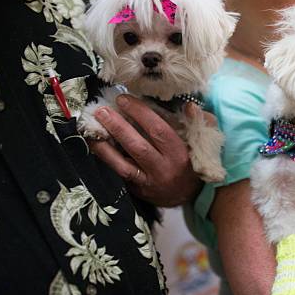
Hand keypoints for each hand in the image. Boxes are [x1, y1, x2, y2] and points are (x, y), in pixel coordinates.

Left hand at [89, 94, 209, 206]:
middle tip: (101, 110)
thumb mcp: (203, 140)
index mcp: (180, 154)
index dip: (140, 113)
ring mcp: (149, 182)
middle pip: (138, 146)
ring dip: (105, 146)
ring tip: (91, 129)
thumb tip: (189, 106)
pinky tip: (96, 146)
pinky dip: (106, 160)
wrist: (192, 194)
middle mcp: (164, 169)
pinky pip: (119, 175)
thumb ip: (198, 122)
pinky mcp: (138, 191)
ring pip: (123, 165)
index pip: (158, 130)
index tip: (124, 99)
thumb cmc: (195, 161)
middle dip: (117, 127)